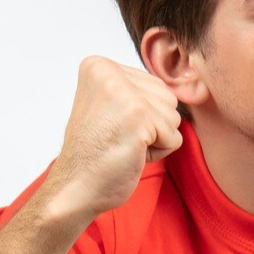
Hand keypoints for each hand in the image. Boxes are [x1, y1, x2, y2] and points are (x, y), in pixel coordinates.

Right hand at [43, 56, 183, 220]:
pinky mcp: (140, 116)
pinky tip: (130, 154)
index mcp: (98, 66)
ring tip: (123, 145)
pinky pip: (174, 138)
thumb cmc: (95, 152)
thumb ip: (136, 89)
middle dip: (152, 124)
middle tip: (117, 137)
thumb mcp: (110, 105)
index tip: (109, 126)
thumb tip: (177, 87)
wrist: (75, 187)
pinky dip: (158, 153)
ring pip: (174, 116)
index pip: (153, 85)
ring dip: (155, 139)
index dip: (140, 113)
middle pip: (167, 97)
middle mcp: (109, 73)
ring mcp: (125, 93)